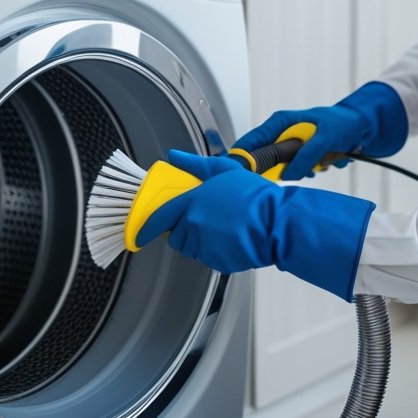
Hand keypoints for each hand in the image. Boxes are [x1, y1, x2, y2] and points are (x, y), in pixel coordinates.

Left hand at [134, 149, 376, 300]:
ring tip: (223, 228)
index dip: (146, 227)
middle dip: (184, 230)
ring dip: (200, 241)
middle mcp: (194, 224)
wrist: (276, 222)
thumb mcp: (225, 171)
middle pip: (175, 235)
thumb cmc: (255, 196)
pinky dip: (215, 251)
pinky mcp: (216, 261)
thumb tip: (174, 156)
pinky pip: (207, 258)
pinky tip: (231, 238)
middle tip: (206, 221)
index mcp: (194, 201)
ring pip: (191, 247)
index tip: (140, 233)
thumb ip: (195, 165)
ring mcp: (205, 244)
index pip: (160, 217)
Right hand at [235, 82, 408, 179]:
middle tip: (302, 167)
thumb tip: (288, 175)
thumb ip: (306, 156)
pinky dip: (313, 170)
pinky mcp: (300, 157)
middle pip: (265, 160)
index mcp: (280, 123)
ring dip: (304, 169)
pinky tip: (326, 161)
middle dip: (283, 168)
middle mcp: (282, 134)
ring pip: (284, 169)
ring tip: (323, 158)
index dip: (242, 158)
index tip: (236, 174)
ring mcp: (291, 147)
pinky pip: (298, 172)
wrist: (362, 127)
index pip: (251, 142)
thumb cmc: (343, 123)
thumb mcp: (325, 138)